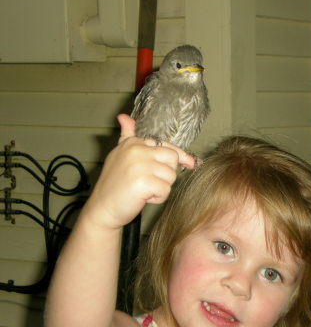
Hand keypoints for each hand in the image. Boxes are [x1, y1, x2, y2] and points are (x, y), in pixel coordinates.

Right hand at [82, 114, 195, 229]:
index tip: (192, 163)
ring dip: (161, 188)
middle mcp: (136, 150)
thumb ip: (127, 136)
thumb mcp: (119, 155)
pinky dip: (158, 198)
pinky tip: (143, 198)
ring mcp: (139, 165)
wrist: (102, 209)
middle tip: (150, 182)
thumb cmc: (114, 185)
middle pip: (173, 159)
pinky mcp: (143, 182)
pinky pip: (166, 190)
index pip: (167, 146)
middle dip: (167, 174)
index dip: (181, 156)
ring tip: (144, 190)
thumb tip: (123, 116)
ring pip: (171, 176)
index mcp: (133, 143)